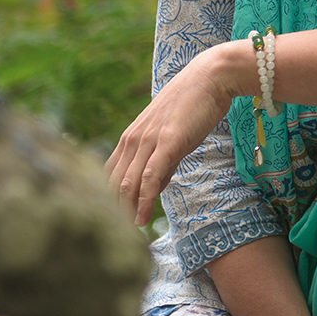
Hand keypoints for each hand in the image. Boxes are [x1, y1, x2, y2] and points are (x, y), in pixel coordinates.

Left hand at [106, 42, 245, 226]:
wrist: (211, 77)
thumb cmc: (193, 105)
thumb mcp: (170, 136)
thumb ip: (161, 162)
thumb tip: (156, 187)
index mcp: (129, 138)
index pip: (106, 175)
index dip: (105, 200)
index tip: (108, 223)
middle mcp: (132, 139)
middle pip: (111, 183)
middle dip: (109, 211)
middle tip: (112, 238)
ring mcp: (148, 140)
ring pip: (127, 183)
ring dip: (124, 210)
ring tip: (125, 236)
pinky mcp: (167, 142)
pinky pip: (150, 177)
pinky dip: (144, 200)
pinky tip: (143, 218)